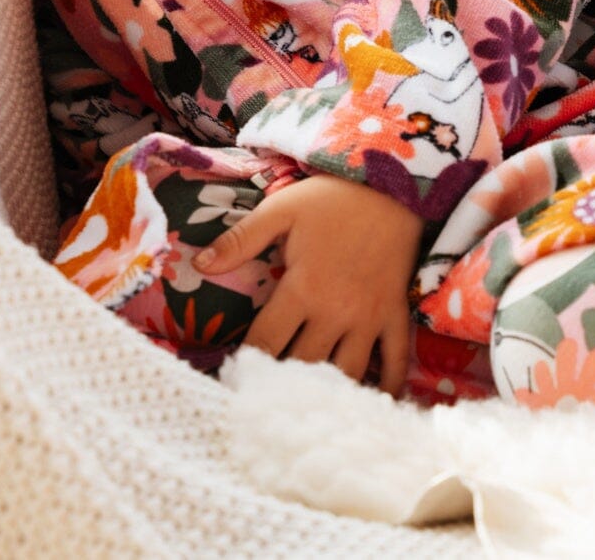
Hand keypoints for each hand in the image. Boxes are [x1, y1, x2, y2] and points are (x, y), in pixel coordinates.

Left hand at [193, 174, 423, 395]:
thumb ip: (240, 240)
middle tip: (265, 403)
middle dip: (282, 386)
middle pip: (304, 366)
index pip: (266, 343)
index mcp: (303, 290)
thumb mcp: (281, 210)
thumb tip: (199, 264)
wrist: (394, 185)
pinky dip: (388, 385)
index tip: (233, 380)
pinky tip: (376, 404)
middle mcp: (335, 313)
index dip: (246, 365)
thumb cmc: (333, 198)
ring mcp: (368, 318)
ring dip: (329, 393)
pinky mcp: (395, 314)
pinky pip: (394, 359)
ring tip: (310, 409)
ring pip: (347, 373)